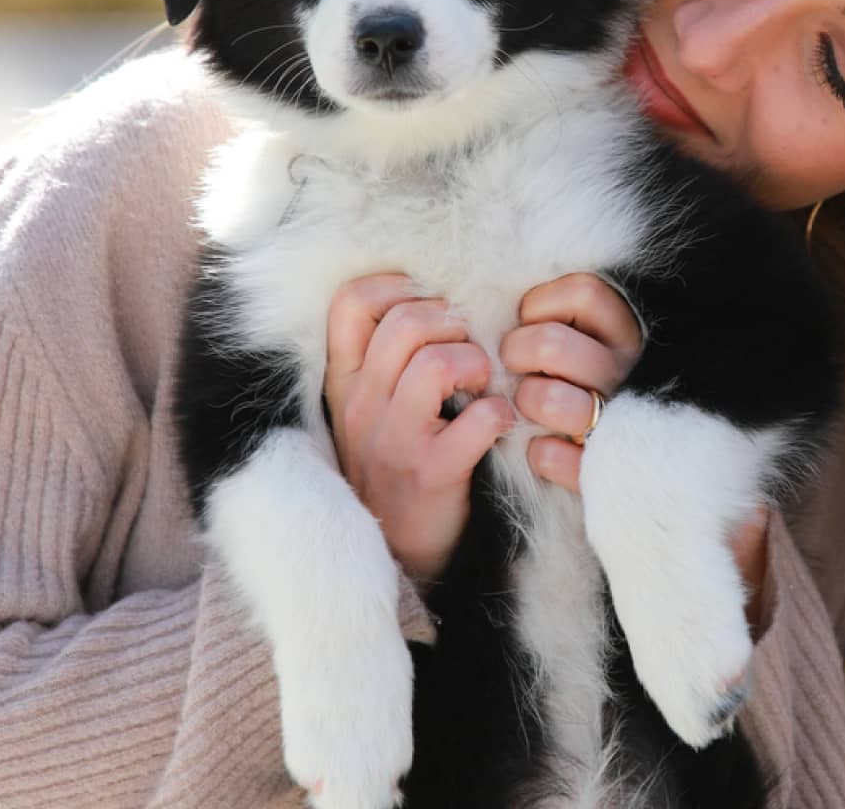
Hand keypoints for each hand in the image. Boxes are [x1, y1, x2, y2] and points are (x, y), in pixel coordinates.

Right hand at [323, 274, 515, 584]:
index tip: (430, 306)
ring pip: (439, 362)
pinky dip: (500, 412)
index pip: (351, 301)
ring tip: (482, 384)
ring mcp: (394, 442)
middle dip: (452, 323)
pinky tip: (498, 422)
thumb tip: (431, 298)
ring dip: (477, 363)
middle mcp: (361, 407)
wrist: (398, 558)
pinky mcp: (433, 474)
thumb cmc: (393, 469)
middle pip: (405, 322)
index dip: (399, 287)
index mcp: (343, 384)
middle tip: (468, 350)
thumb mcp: (367, 412)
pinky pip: (479, 417)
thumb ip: (383, 359)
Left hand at [505, 273, 769, 631]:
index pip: (585, 292)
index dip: (543, 304)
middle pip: (551, 343)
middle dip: (518, 352)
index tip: (533, 320)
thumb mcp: (614, 353)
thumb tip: (521, 302)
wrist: (679, 493)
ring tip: (531, 407)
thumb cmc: (621, 403)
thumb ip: (581, 326)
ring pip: (547, 396)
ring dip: (526, 402)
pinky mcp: (605, 476)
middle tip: (519, 365)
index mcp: (637, 337)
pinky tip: (546, 451)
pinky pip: (549, 457)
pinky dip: (539, 454)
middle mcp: (634, 374)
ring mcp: (622, 425)